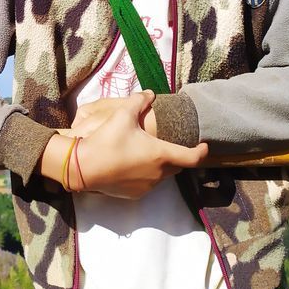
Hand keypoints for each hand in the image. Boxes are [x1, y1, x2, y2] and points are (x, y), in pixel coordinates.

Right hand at [47, 91, 207, 199]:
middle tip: (171, 144)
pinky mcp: (135, 194)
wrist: (84, 166)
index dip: (201, 152)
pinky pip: (148, 183)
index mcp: (161, 154)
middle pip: (177, 166)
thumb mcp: (123, 115)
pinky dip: (147, 175)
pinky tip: (134, 165)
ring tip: (148, 153)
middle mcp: (159, 174)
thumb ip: (139, 101)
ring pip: (162, 176)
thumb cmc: (108, 139)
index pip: (191, 157)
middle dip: (178, 156)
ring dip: (160, 166)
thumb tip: (150, 93)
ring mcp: (147, 187)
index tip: (204, 146)